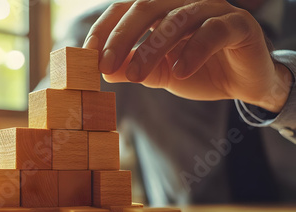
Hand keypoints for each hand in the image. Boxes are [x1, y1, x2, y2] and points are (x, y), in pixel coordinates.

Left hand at [84, 0, 291, 112]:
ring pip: (176, 19)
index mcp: (161, 10)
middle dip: (121, 37)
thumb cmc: (198, 72)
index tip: (88, 55)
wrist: (242, 84)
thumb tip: (105, 70)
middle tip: (106, 66)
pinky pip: (213, 31)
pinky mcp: (238, 24)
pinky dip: (193, 51)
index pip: (126, 9)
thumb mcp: (158, 73)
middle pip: (146, 7)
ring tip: (137, 77)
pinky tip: (180, 71)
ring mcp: (212, 9)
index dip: (105, 29)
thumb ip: (134, 68)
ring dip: (151, 49)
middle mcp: (184, 2)